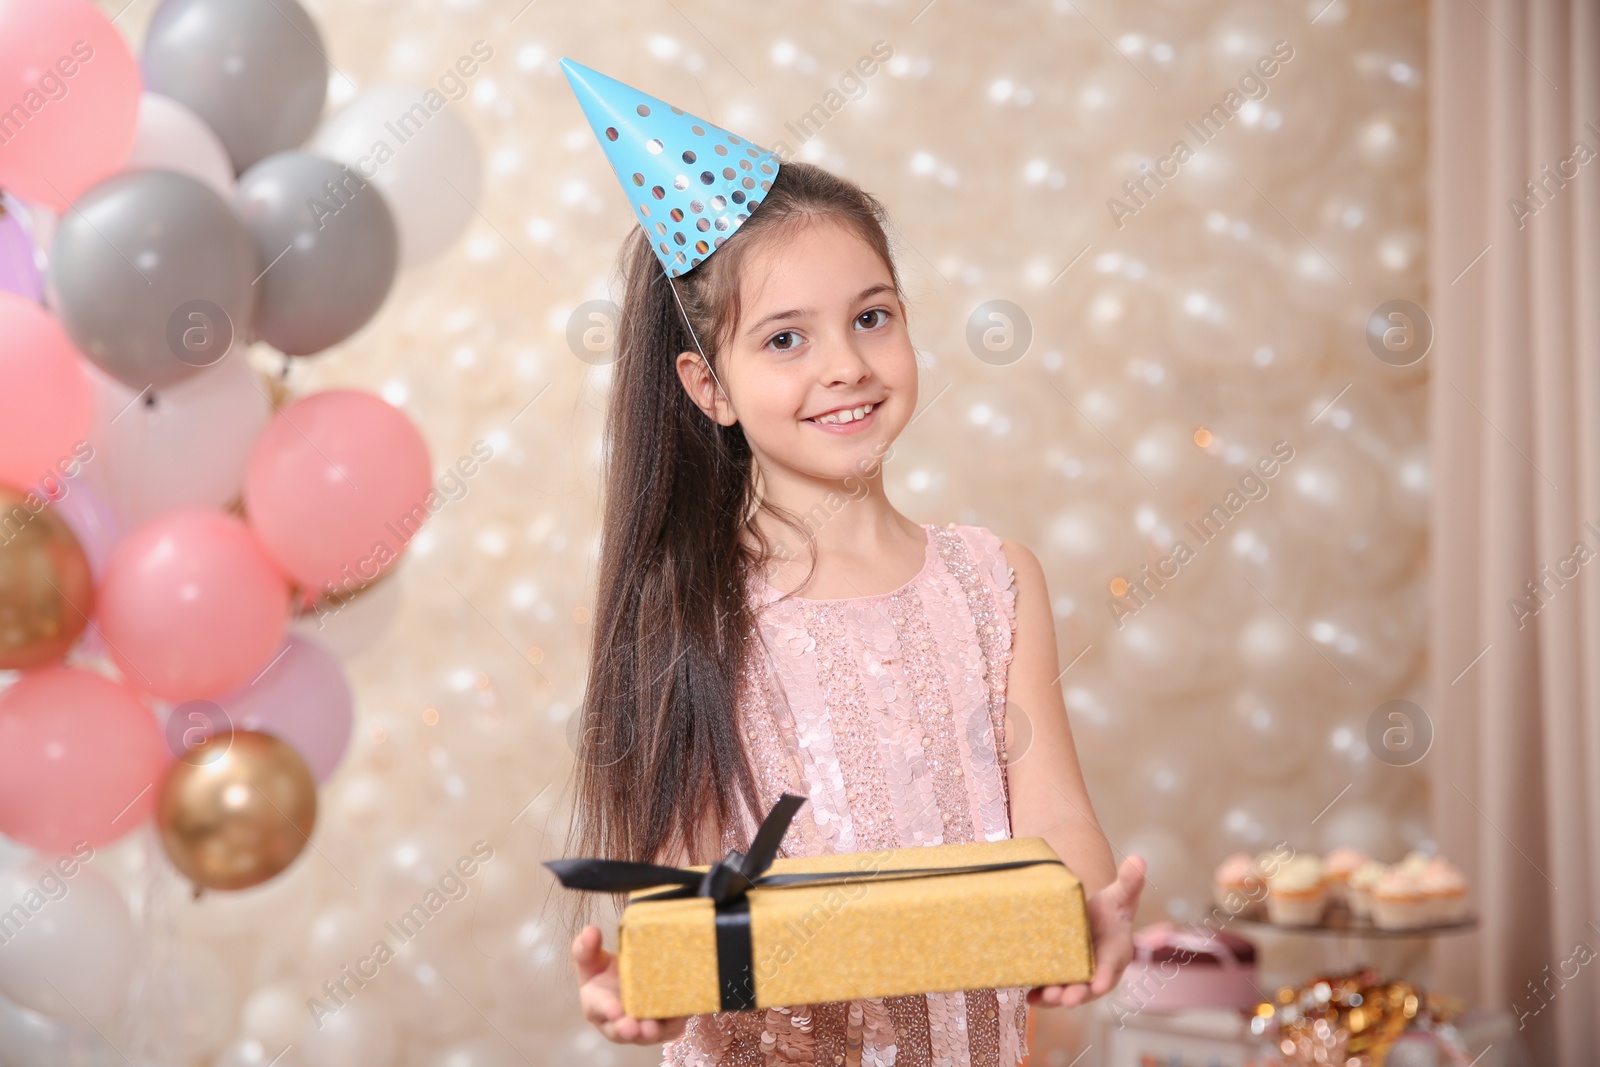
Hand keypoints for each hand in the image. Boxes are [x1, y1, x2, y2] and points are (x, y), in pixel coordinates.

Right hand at [571, 924, 687, 1043]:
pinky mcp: (662, 1027)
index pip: (599, 1008)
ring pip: (646, 1034)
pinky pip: (669, 1027)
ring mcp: (639, 1028)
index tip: (615, 1011)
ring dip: (652, 1031)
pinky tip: (682, 1011)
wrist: (631, 977)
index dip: (607, 1010)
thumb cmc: (605, 972)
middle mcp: (616, 1023)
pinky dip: (675, 1022)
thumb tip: (590, 931)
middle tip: (634, 1027)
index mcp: (596, 1005)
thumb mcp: (593, 958)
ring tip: (654, 1027)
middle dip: (627, 1029)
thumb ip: (586, 947)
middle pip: (621, 1030)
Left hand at [1028, 855, 1144, 1008]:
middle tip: (1066, 999)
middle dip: (1079, 994)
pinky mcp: (1061, 978)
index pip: (1112, 965)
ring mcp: (1079, 977)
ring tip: (1044, 997)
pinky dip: (1040, 996)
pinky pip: (1051, 990)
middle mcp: (1098, 970)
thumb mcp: (1119, 895)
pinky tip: (1029, 998)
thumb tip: (1140, 859)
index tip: (1100, 985)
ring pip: (1068, 991)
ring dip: (1056, 997)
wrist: (1089, 920)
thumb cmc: (1109, 910)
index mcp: (1116, 952)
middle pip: (1089, 986)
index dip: (1107, 975)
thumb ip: (1129, 882)